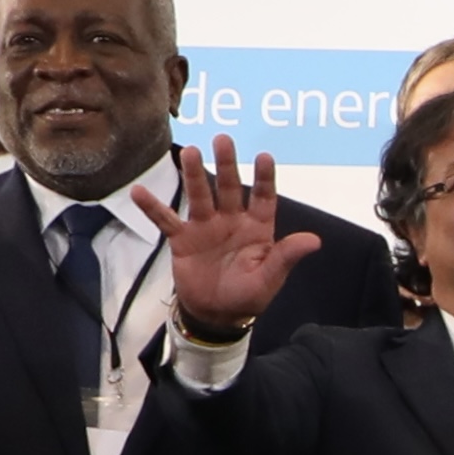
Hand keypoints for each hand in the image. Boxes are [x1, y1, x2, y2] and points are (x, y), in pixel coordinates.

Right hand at [144, 135, 293, 331]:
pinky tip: (138, 191)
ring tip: (188, 150)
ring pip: (200, 196)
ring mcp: (205, 227)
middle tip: (223, 139)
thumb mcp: (270, 278)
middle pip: (230, 188)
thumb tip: (315, 241)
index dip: (265, 178)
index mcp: (257, 228)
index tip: (264, 156)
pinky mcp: (183, 239)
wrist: (216, 314)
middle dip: (227, 165)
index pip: (264, 198)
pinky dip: (153, 207)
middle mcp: (232, 220)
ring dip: (193, 174)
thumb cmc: (248, 295)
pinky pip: (166, 220)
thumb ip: (286, 257)